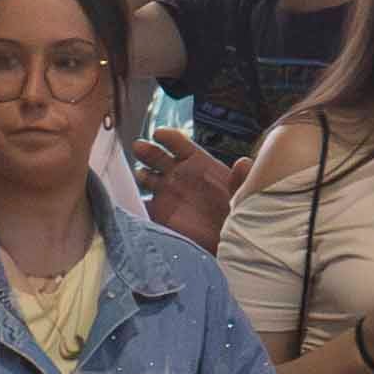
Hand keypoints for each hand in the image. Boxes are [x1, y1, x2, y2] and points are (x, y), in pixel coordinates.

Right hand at [130, 130, 241, 246]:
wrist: (228, 239)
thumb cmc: (238, 212)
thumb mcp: (243, 193)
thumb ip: (241, 180)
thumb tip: (245, 163)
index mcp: (197, 162)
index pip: (179, 144)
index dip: (168, 137)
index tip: (159, 134)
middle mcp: (178, 174)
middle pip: (156, 156)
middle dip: (147, 151)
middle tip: (140, 148)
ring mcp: (166, 193)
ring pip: (145, 177)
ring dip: (140, 176)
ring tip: (138, 177)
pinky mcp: (159, 213)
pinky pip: (141, 204)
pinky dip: (134, 202)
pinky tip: (129, 200)